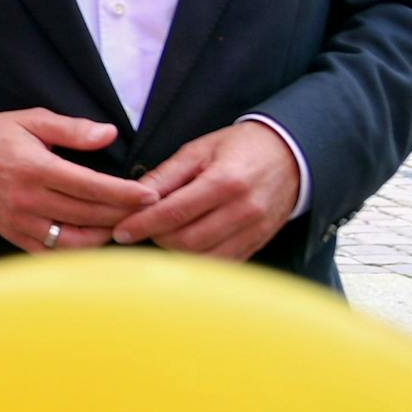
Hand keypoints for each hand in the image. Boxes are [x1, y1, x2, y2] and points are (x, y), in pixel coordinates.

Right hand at [0, 109, 156, 252]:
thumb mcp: (31, 121)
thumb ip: (71, 129)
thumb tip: (109, 134)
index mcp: (35, 168)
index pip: (89, 186)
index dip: (124, 193)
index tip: (150, 195)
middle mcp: (28, 199)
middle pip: (88, 214)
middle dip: (123, 214)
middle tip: (149, 211)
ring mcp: (20, 222)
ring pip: (74, 239)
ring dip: (104, 235)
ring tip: (124, 225)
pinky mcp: (14, 236)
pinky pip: (52, 252)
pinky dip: (78, 251)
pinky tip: (95, 240)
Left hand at [110, 121, 299, 259]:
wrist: (290, 157)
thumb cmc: (239, 148)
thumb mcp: (199, 150)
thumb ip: (166, 174)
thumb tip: (133, 195)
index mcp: (225, 182)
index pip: (175, 212)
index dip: (143, 224)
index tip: (120, 231)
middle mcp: (244, 210)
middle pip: (187, 240)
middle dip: (156, 238)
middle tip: (139, 229)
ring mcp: (254, 231)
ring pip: (204, 257)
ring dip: (175, 252)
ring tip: (160, 235)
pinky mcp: (259, 244)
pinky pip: (222, 262)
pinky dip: (197, 259)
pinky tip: (183, 246)